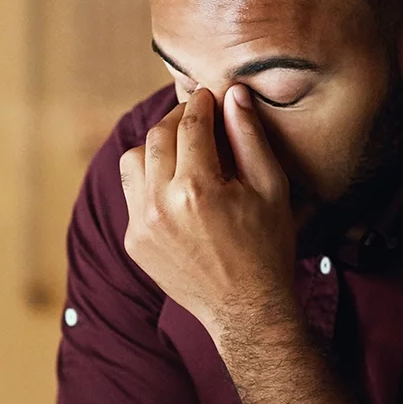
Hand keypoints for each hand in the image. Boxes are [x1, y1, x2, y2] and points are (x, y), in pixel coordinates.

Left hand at [119, 85, 296, 348]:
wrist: (247, 310)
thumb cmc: (268, 248)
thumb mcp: (271, 188)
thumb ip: (249, 138)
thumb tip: (233, 94)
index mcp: (197, 188)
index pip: (190, 125)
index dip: (201, 103)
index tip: (210, 95)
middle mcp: (160, 204)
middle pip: (157, 136)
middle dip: (177, 119)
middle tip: (197, 116)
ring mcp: (141, 225)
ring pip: (132, 160)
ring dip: (156, 146)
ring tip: (181, 150)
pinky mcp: (134, 242)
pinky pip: (131, 194)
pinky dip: (150, 180)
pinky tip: (176, 186)